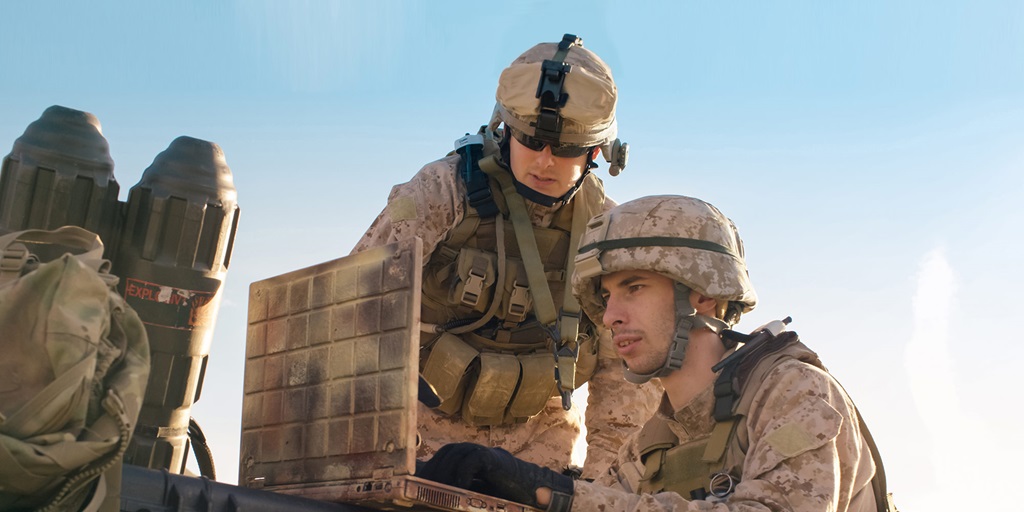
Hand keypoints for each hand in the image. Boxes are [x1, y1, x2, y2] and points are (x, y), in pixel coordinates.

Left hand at [418, 443, 573, 510]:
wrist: (531, 492)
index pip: (440, 457)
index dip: (426, 467)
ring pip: (455, 456)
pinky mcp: (492, 458)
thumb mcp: (473, 493)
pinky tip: (461, 488)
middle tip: (424, 491)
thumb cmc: (502, 495)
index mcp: (465, 457)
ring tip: (440, 492)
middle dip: (433, 472)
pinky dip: (463, 475)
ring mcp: (482, 452)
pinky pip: (472, 461)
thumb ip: (456, 491)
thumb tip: (432, 499)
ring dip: (445, 475)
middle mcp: (471, 450)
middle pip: (444, 455)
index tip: (412, 479)